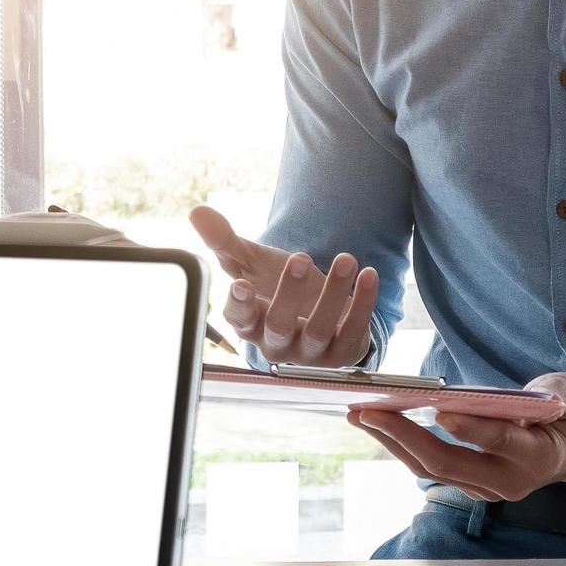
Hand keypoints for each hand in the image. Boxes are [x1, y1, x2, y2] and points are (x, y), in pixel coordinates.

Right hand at [189, 205, 378, 366]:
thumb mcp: (251, 264)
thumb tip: (196, 212)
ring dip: (334, 293)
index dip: (240, 306)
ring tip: (346, 259)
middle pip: (279, 325)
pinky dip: (363, 304)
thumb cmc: (275, 288)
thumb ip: (224, 241)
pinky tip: (368, 274)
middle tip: (300, 257)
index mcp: (250, 324)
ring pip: (319, 329)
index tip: (241, 285)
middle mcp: (277, 344)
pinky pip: (353, 331)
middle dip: (289, 293)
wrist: (318, 313)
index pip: (239, 320)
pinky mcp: (342, 353)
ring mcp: (310, 353)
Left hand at [348, 372, 565, 501]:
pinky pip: (430, 466)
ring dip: (392, 442)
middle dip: (404, 435)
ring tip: (359, 414)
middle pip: (448, 462)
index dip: (471, 427)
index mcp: (539, 457)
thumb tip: (490, 396)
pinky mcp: (470, 483)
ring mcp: (486, 488)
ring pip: (431, 468)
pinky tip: (376, 423)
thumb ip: (540, 397)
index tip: (440, 408)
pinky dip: (402, 445)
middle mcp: (509, 482)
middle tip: (368, 410)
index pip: (499, 442)